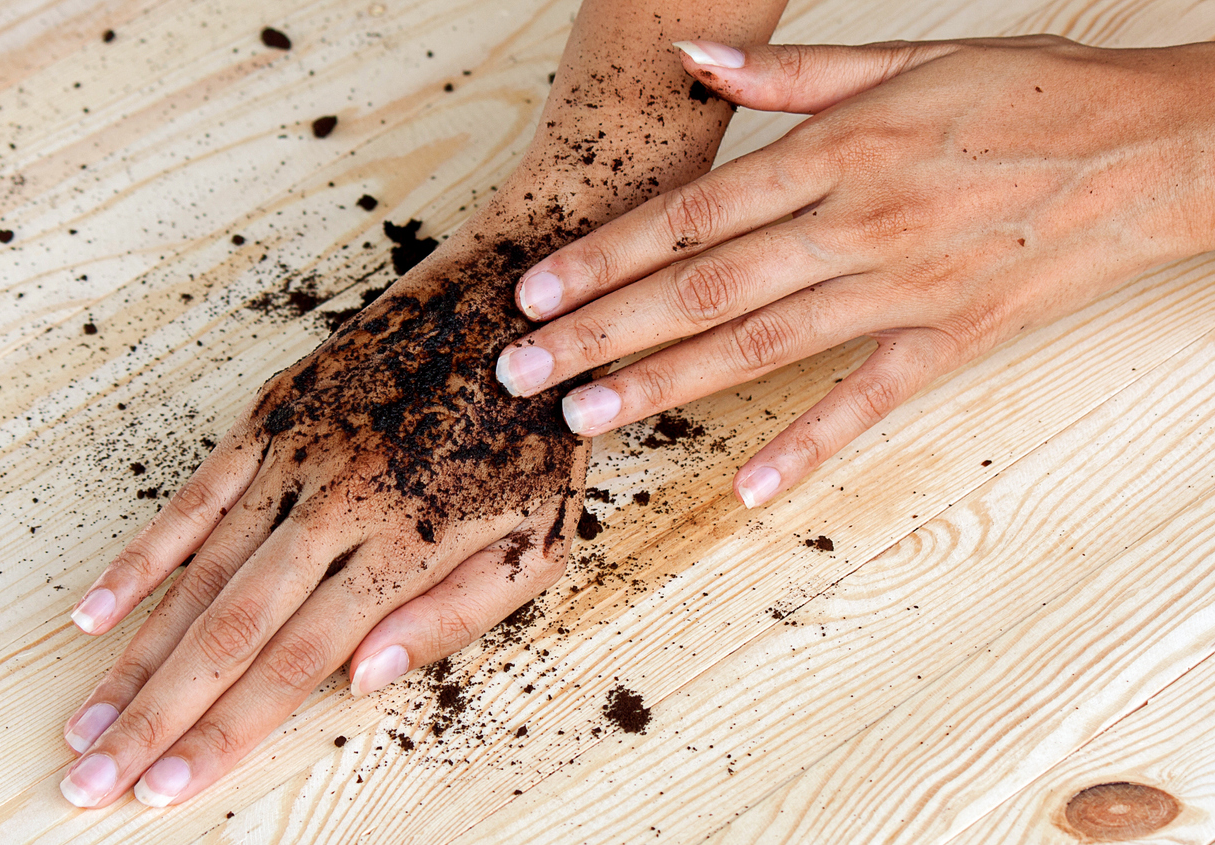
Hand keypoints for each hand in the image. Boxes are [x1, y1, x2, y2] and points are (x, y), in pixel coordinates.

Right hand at [59, 235, 587, 807]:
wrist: (518, 306)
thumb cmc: (537, 437)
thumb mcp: (539, 543)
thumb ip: (455, 615)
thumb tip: (362, 678)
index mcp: (407, 542)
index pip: (298, 659)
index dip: (229, 730)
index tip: (166, 786)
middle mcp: (340, 501)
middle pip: (231, 628)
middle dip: (157, 713)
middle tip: (94, 776)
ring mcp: (300, 451)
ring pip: (200, 570)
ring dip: (139, 652)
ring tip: (89, 718)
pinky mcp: (279, 410)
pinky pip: (195, 494)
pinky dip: (143, 556)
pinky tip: (99, 609)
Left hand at [494, 36, 1214, 507]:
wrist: (1157, 149)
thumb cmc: (1028, 97)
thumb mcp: (908, 59)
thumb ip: (793, 74)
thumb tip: (693, 62)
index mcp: (839, 152)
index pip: (693, 213)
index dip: (607, 255)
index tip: (536, 293)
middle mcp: (857, 223)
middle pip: (703, 288)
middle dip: (601, 332)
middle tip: (522, 373)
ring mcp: (903, 289)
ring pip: (760, 346)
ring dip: (663, 385)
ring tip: (585, 417)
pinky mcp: (951, 340)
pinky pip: (867, 402)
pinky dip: (806, 446)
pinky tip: (746, 489)